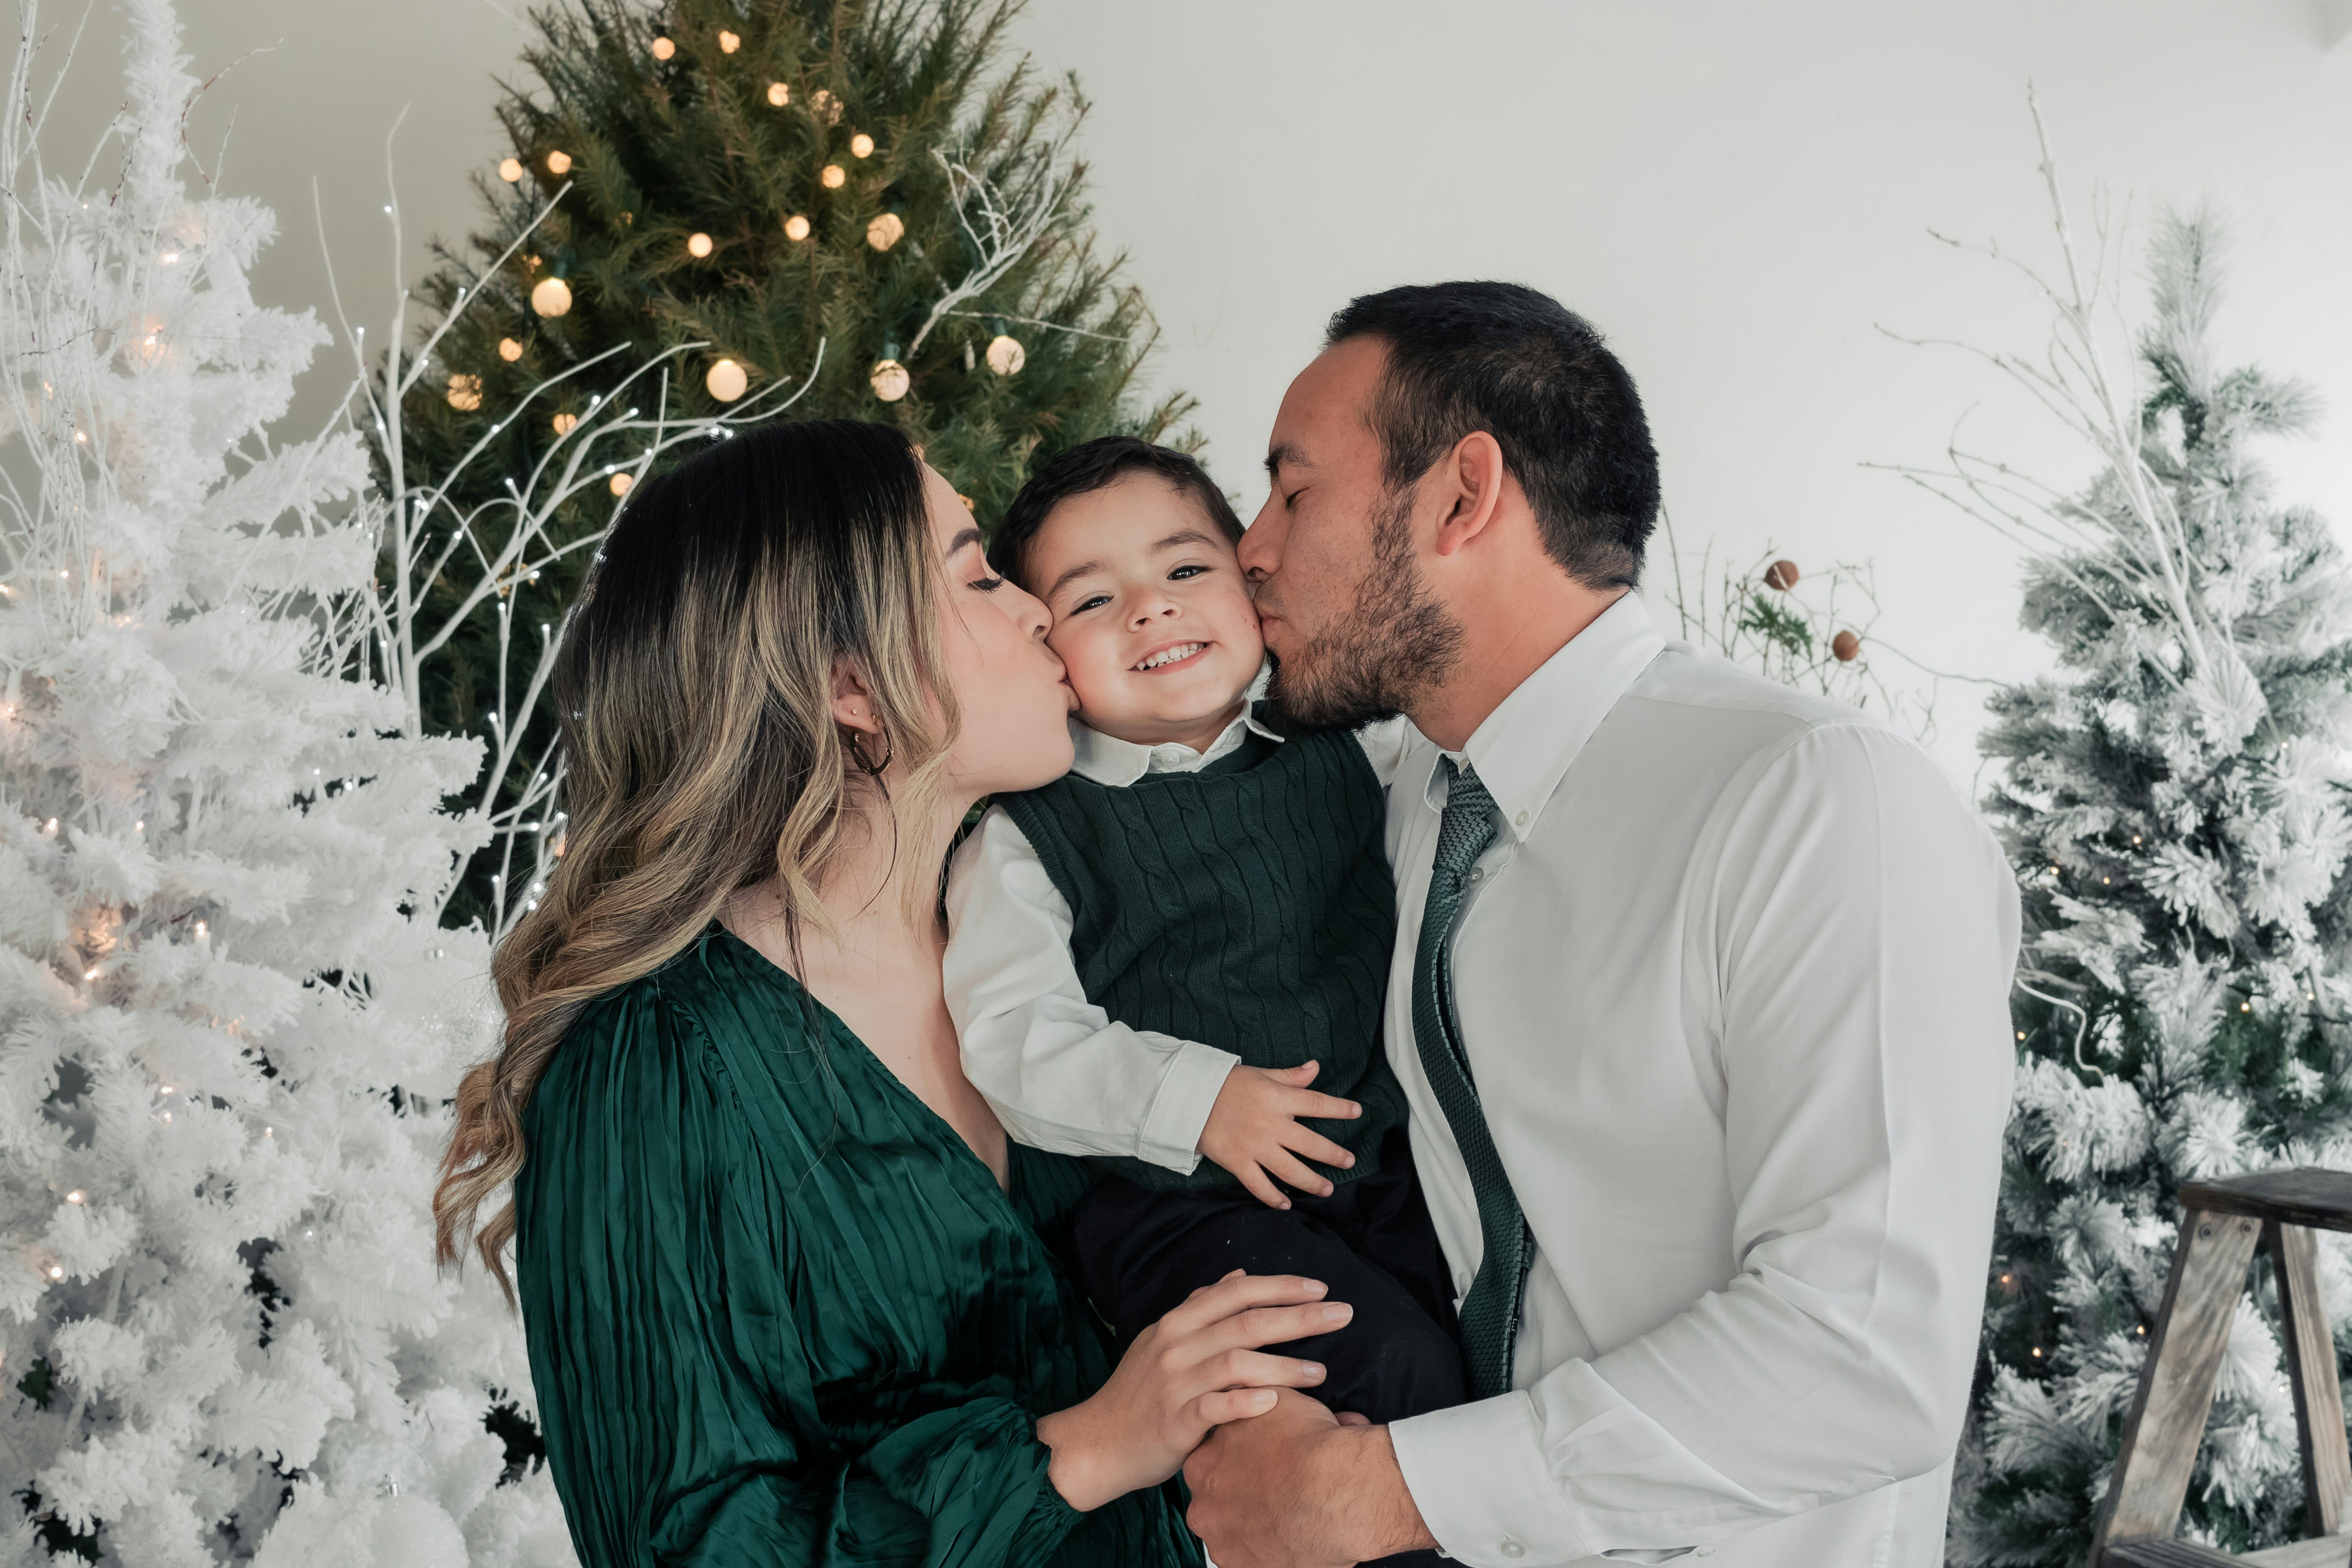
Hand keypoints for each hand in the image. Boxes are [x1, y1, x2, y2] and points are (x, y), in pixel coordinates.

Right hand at [1036, 1272, 1352, 1511]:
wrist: (1097, 1442)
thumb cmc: (1137, 1392)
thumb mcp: (1162, 1339)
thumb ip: (1200, 1306)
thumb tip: (1238, 1276)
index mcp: (1177, 1323)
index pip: (1235, 1293)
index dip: (1279, 1286)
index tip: (1321, 1288)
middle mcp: (1176, 1346)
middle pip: (1245, 1322)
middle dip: (1298, 1316)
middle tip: (1342, 1314)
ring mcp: (1174, 1384)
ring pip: (1234, 1363)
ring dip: (1283, 1365)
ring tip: (1321, 1372)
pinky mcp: (1175, 1422)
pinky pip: (1214, 1408)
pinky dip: (1245, 1403)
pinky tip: (1274, 1402)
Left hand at [1184, 1389, 1436, 1567]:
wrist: (1339, 1488)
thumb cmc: (1309, 1442)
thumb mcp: (1276, 1399)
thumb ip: (1257, 1395)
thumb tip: (1265, 1388)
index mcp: (1201, 1464)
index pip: (1209, 1461)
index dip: (1239, 1457)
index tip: (1264, 1456)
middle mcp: (1203, 1507)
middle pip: (1219, 1499)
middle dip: (1246, 1490)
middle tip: (1282, 1482)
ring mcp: (1223, 1543)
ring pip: (1237, 1530)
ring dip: (1259, 1520)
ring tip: (1295, 1508)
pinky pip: (1255, 1558)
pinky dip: (1273, 1548)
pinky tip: (1298, 1533)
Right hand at [1198, 1061, 1361, 1208]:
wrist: (1189, 1098)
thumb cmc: (1226, 1084)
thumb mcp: (1260, 1074)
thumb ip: (1290, 1076)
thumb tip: (1315, 1068)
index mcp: (1278, 1099)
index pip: (1316, 1103)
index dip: (1339, 1108)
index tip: (1357, 1112)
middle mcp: (1271, 1125)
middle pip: (1310, 1144)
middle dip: (1333, 1154)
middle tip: (1349, 1161)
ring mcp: (1255, 1147)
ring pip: (1289, 1170)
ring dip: (1311, 1182)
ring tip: (1327, 1189)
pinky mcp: (1238, 1163)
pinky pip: (1259, 1185)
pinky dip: (1273, 1198)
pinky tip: (1286, 1205)